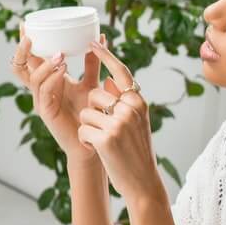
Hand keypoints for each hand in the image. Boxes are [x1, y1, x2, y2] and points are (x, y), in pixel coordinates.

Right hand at [13, 33, 106, 166]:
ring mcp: (41, 101)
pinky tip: (63, 68)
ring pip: (32, 78)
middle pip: (20, 66)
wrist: (94, 138)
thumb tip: (99, 38)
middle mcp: (40, 89)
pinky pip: (44, 91)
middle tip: (30, 34)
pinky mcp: (47, 112)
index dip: (25, 41)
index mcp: (47, 80)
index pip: (30, 58)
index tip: (26, 22)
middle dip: (22, 49)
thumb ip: (92, 64)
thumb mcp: (91, 83)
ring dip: (44, 63)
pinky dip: (52, 77)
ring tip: (59, 54)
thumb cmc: (90, 113)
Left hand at [77, 51, 165, 205]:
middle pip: (94, 95)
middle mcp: (130, 108)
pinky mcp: (106, 138)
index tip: (93, 42)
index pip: (120, 71)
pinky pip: (82, 130)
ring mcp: (119, 123)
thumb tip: (107, 79)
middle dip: (92, 112)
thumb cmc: (136, 151)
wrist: (143, 181)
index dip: (105, 55)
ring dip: (88, 128)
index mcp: (138, 101)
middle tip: (106, 131)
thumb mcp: (137, 121)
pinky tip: (99, 150)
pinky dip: (85, 141)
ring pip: (85, 113)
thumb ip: (125, 101)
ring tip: (104, 142)